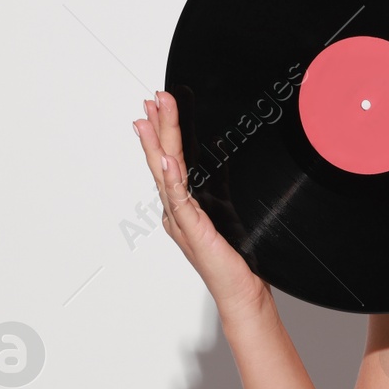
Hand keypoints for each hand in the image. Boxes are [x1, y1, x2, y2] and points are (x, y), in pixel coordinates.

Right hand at [133, 90, 271, 317]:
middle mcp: (176, 210)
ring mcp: (181, 220)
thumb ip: (217, 188)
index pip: (171, 160)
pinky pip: (181, 201)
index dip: (164, 132)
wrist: (239, 289)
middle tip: (152, 100)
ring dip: (157, 145)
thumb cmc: (234, 256)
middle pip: (163, 160)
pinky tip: (167, 161)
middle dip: (158, 128)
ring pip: (165, 175)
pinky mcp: (193, 230)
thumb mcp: (226, 211)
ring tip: (149, 119)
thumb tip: (216, 158)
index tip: (159, 107)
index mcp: (182, 204)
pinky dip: (172, 180)